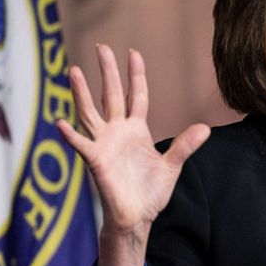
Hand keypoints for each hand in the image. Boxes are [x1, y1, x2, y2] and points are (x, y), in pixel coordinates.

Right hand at [56, 44, 209, 265]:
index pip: (136, 96)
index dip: (135, 75)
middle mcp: (117, 132)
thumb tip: (206, 129)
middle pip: (110, 95)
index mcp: (136, 130)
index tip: (133, 52)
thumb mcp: (172, 167)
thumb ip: (185, 146)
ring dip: (81, 93)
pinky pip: (82, 146)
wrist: (137, 218)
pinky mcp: (96, 162)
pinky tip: (59, 123)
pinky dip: (71, 136)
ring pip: (90, 113)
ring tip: (73, 70)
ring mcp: (104, 145)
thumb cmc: (150, 193)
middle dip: (107, 72)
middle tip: (101, 47)